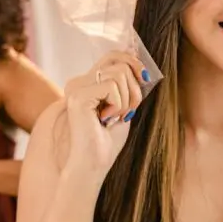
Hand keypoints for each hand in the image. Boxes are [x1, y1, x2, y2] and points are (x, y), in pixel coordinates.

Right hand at [62, 51, 147, 178]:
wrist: (92, 165)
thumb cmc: (107, 142)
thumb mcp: (124, 107)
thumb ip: (128, 86)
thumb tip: (141, 66)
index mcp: (88, 83)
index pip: (113, 56)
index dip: (133, 62)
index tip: (145, 78)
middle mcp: (79, 82)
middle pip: (121, 64)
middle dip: (134, 90)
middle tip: (127, 112)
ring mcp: (77, 87)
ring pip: (119, 74)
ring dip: (127, 100)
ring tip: (114, 118)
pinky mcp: (78, 96)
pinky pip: (112, 87)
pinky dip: (118, 106)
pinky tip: (105, 120)